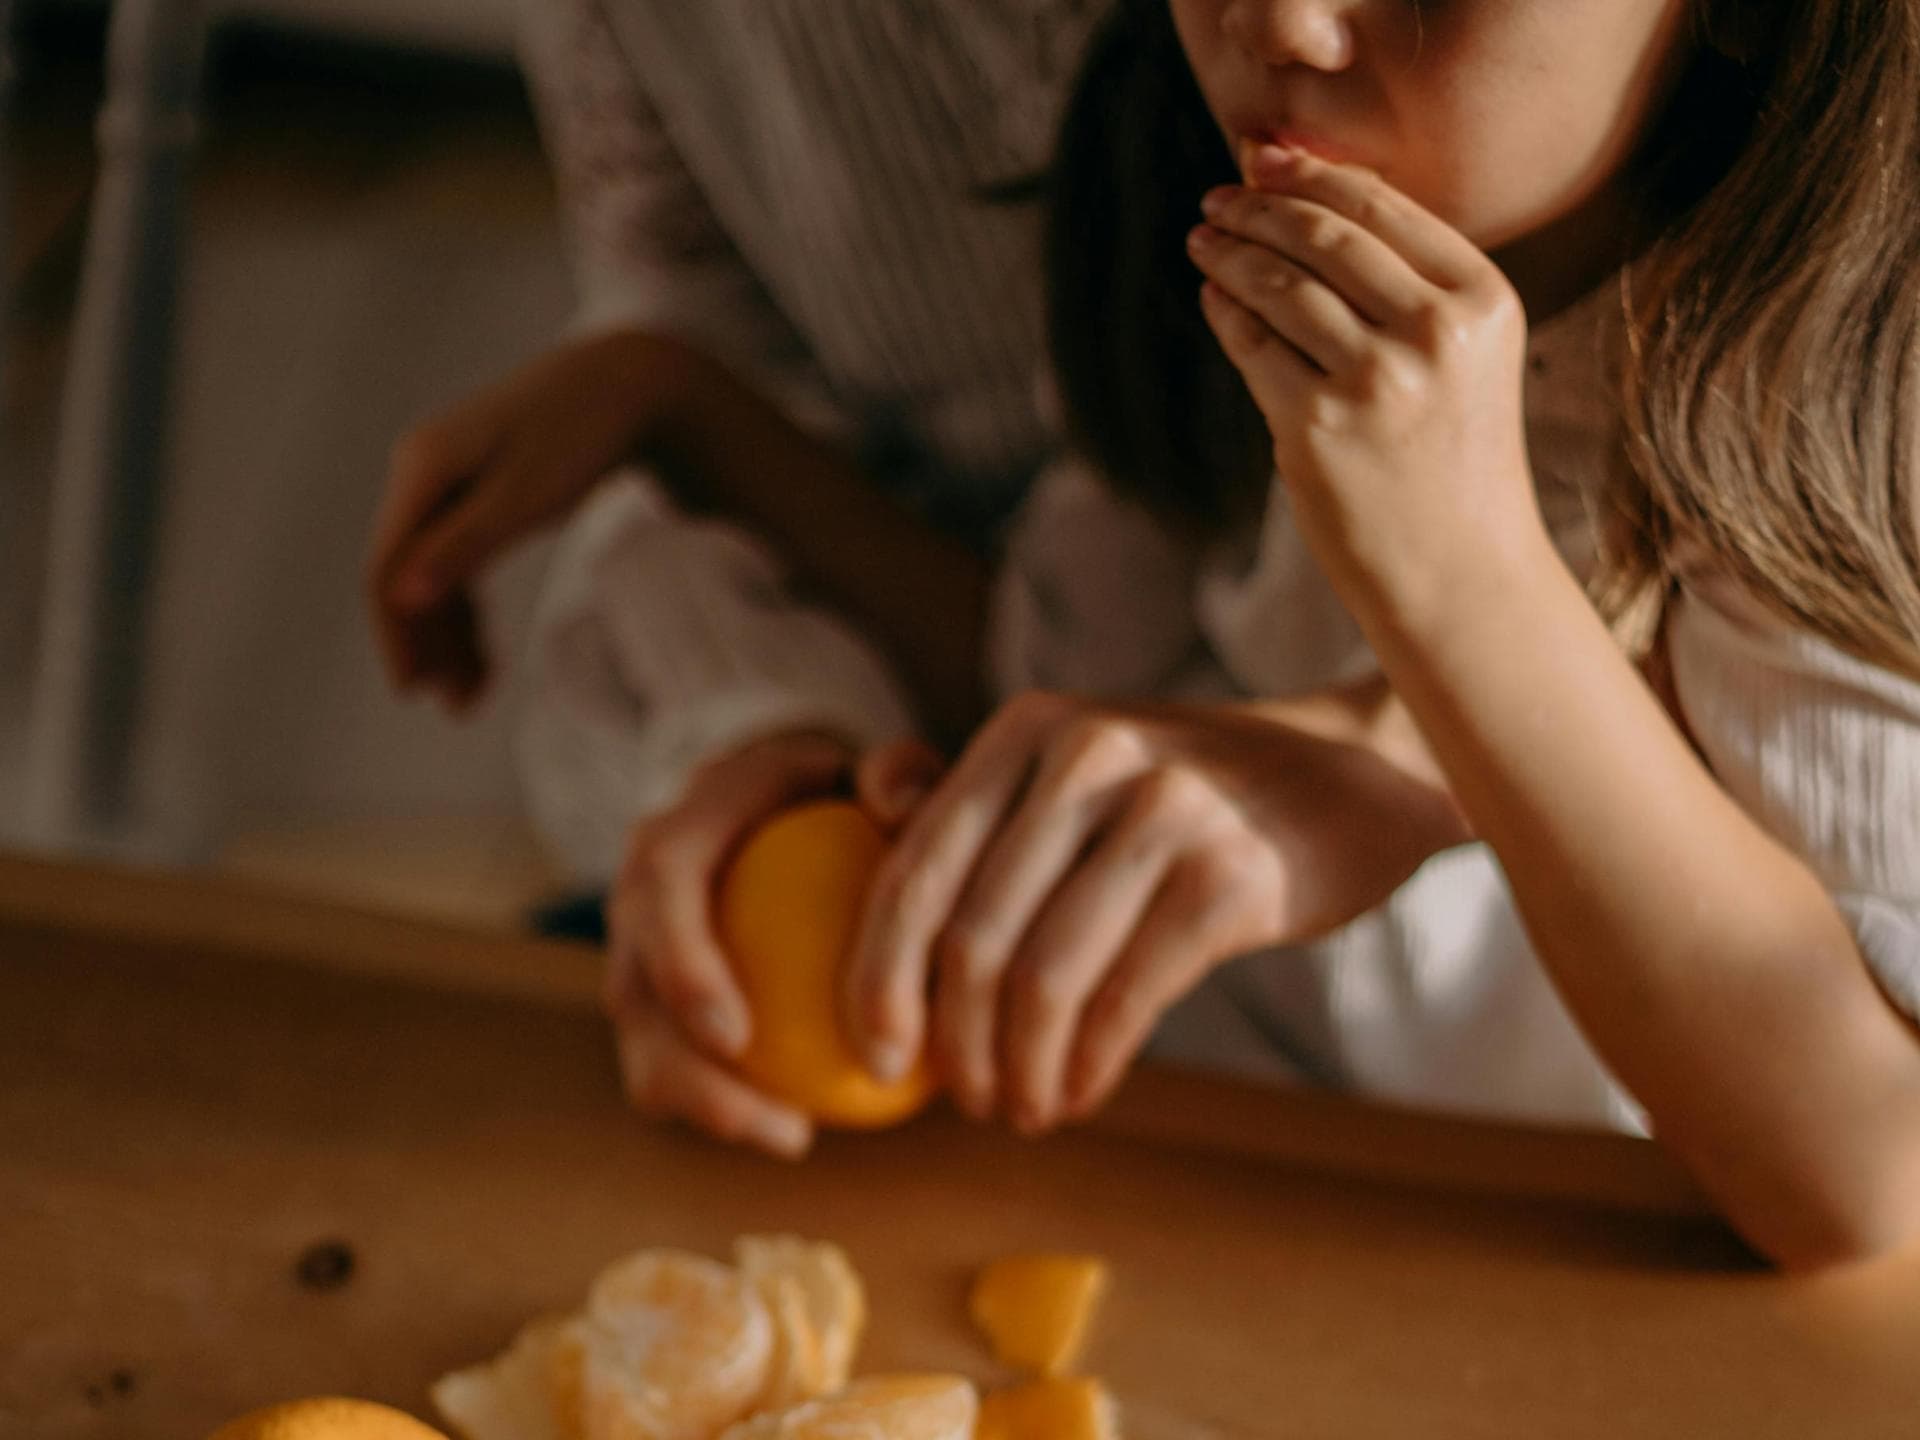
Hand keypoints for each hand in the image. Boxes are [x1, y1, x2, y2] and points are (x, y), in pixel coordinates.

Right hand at [366, 329, 686, 712]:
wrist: (631, 378)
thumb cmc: (584, 431)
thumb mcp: (527, 495)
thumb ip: (464, 546)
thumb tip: (401, 597)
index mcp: (422, 468)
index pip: (386, 566)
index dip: (395, 633)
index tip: (412, 690)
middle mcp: (422, 473)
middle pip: (404, 575)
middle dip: (426, 644)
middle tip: (456, 706)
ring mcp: (448, 482)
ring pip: (432, 575)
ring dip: (449, 636)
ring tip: (474, 696)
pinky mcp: (477, 492)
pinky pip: (457, 561)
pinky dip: (469, 609)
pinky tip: (486, 656)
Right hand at [604, 729, 863, 1157]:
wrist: (766, 803)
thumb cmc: (830, 791)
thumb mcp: (868, 764)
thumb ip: (895, 773)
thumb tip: (903, 806)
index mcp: (677, 832)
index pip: (663, 893)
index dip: (684, 968)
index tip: (737, 1035)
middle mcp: (637, 900)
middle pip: (633, 997)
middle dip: (690, 1074)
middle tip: (781, 1123)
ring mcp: (639, 959)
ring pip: (645, 1049)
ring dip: (706, 1107)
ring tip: (794, 1137)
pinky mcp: (657, 1006)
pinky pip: (676, 1068)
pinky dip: (725, 1105)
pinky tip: (800, 1126)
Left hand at [841, 690, 1463, 1134]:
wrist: (1355, 773)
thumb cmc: (1191, 790)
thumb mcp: (1079, 760)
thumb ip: (978, 797)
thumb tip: (869, 812)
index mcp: (1025, 729)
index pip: (915, 868)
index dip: (876, 978)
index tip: (877, 1058)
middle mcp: (1085, 755)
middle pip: (970, 937)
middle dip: (954, 1046)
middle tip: (969, 1102)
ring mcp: (1161, 811)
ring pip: (1041, 980)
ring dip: (1020, 1071)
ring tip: (1025, 1108)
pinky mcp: (1225, 877)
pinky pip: (1121, 1001)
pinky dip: (1086, 1066)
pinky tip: (1079, 1091)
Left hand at [1189, 144, 1540, 625]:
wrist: (1460, 571)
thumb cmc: (1454, 459)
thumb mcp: (1464, 357)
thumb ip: (1407, 283)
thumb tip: (1308, 201)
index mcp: (1482, 301)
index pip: (1383, 207)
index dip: (1312, 174)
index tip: (1266, 162)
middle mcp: (1434, 333)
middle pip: (1324, 237)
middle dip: (1259, 207)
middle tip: (1219, 199)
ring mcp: (1373, 380)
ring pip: (1279, 286)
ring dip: (1229, 254)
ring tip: (1204, 241)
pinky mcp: (1316, 426)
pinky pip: (1252, 346)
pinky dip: (1226, 312)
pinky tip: (1214, 297)